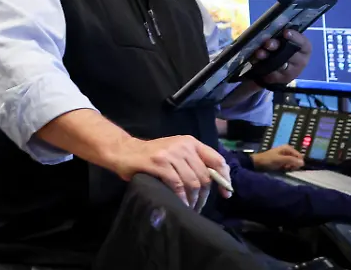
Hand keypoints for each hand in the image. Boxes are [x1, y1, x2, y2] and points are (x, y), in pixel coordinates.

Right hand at [112, 135, 232, 211]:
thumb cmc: (153, 155)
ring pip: (192, 182)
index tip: (226, 194)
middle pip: (204, 175)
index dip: (224, 178)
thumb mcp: (176, 153)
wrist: (124, 152)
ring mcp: (170, 153)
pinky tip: (179, 204)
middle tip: (198, 206)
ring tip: (189, 207)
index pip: (217, 159)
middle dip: (204, 195)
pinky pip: (177, 184)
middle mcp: (183, 145)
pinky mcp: (158, 163)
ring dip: (193, 199)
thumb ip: (194, 163)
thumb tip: (217, 183)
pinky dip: (180, 198)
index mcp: (190, 142)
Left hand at [250, 145, 304, 171]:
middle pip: (297, 160)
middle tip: (286, 167)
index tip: (292, 167)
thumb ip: (291, 160)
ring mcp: (285, 156)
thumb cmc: (268, 160)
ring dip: (290, 167)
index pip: (300, 156)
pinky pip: (288, 165)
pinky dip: (286, 168)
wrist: (257, 163)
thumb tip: (303, 163)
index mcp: (288, 148)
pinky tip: (282, 169)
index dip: (298, 163)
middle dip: (293, 165)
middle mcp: (287, 151)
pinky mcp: (282, 161)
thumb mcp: (280, 160)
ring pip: (293, 163)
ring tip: (283, 168)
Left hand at [253, 29, 311, 84]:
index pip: (303, 43)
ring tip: (258, 53)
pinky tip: (256, 61)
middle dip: (276, 46)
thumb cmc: (283, 48)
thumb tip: (269, 31)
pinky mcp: (280, 79)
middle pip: (289, 54)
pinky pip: (271, 74)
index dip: (295, 37)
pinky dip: (262, 67)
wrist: (278, 69)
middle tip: (267, 43)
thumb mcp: (284, 40)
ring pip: (279, 64)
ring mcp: (291, 72)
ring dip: (267, 58)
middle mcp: (301, 61)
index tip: (286, 32)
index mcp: (304, 49)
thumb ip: (280, 35)